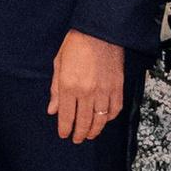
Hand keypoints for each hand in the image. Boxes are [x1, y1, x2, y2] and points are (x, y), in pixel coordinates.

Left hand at [48, 29, 122, 144]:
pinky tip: (104, 120)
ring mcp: (104, 90)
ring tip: (90, 135)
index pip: (67, 116)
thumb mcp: (59, 63)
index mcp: (69, 85)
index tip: (64, 135)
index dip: (65, 129)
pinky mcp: (117, 86)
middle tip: (77, 139)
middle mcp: (87, 91)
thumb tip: (52, 110)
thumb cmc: (76, 44)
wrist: (99, 30)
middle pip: (84, 121)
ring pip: (100, 119)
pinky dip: (109, 117)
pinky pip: (115, 109)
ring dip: (94, 130)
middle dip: (79, 133)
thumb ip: (56, 89)